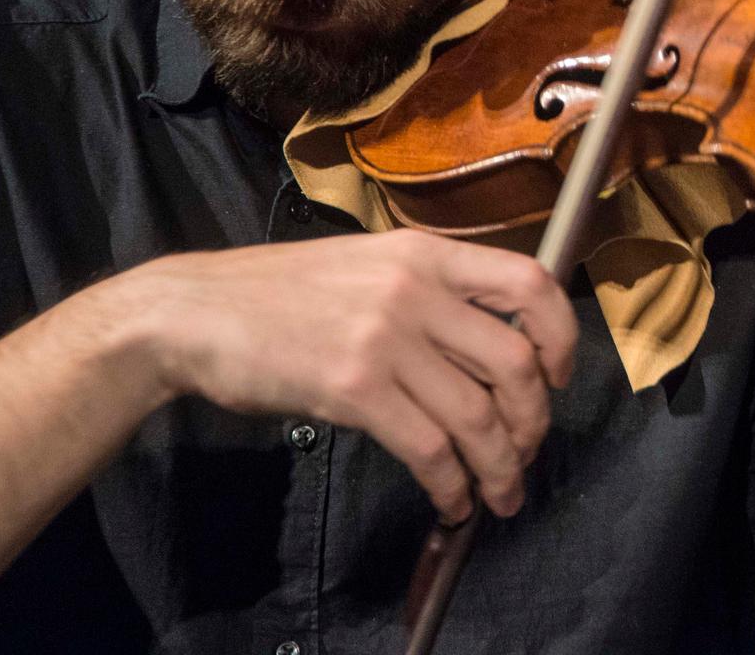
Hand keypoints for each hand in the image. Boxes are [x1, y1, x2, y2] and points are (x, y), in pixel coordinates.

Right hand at [124, 230, 577, 522]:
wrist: (194, 314)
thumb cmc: (279, 294)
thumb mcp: (368, 265)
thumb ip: (428, 290)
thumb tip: (487, 344)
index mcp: (426, 253)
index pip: (530, 283)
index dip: (560, 335)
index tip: (558, 374)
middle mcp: (416, 290)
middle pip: (515, 362)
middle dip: (534, 418)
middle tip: (526, 449)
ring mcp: (386, 339)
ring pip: (479, 415)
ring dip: (501, 466)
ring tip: (502, 493)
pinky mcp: (354, 388)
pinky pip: (430, 448)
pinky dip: (452, 484)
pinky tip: (452, 500)